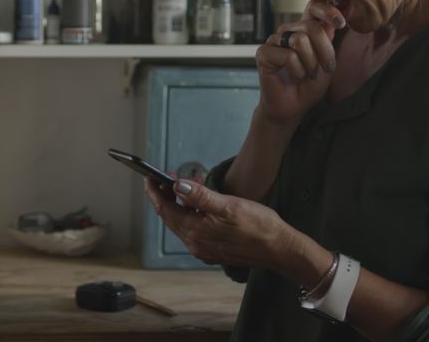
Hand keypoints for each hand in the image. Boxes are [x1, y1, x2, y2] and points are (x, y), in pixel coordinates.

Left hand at [144, 178, 296, 270]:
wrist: (280, 249)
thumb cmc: (259, 226)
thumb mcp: (229, 205)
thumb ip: (200, 196)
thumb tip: (178, 185)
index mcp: (196, 232)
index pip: (165, 209)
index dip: (155, 191)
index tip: (148, 177)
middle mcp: (196, 244)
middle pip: (170, 217)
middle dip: (165, 196)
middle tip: (165, 178)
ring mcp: (204, 249)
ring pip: (181, 224)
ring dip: (179, 204)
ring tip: (185, 186)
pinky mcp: (213, 251)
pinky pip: (193, 230)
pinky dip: (191, 214)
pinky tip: (200, 204)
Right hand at [256, 0, 345, 123]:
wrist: (293, 107)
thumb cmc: (309, 85)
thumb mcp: (327, 62)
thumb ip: (328, 41)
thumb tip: (332, 21)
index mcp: (304, 29)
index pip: (313, 7)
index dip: (328, 10)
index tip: (341, 24)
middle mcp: (288, 31)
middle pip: (312, 26)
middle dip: (325, 50)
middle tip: (327, 68)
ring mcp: (274, 40)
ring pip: (300, 40)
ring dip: (310, 63)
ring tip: (307, 74)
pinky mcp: (264, 53)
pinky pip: (288, 56)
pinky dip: (297, 71)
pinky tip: (294, 77)